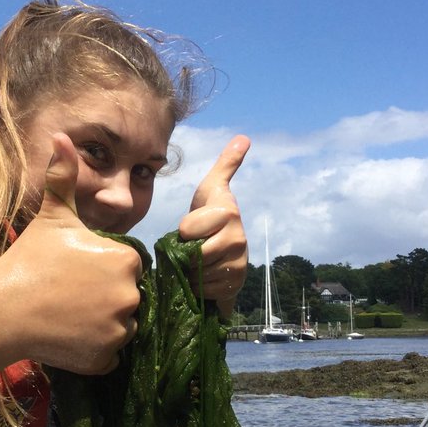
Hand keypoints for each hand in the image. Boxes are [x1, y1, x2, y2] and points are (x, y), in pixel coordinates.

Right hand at [3, 134, 142, 374]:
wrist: (2, 310)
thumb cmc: (29, 259)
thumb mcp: (51, 217)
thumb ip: (63, 177)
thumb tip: (61, 136)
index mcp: (126, 260)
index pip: (130, 266)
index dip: (105, 268)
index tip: (79, 271)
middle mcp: (131, 295)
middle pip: (129, 297)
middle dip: (107, 297)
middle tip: (72, 295)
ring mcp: (119, 330)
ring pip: (123, 326)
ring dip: (104, 324)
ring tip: (70, 315)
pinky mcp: (106, 358)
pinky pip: (111, 354)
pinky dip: (95, 349)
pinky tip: (70, 336)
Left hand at [178, 136, 250, 316]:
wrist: (224, 249)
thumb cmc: (212, 214)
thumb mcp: (213, 188)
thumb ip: (225, 164)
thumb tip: (243, 138)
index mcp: (228, 212)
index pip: (187, 228)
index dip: (184, 230)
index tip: (194, 227)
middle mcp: (238, 238)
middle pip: (192, 252)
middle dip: (187, 252)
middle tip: (194, 245)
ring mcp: (239, 263)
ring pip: (198, 272)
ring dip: (192, 269)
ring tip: (199, 259)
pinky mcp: (235, 284)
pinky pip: (205, 288)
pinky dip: (201, 285)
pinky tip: (206, 274)